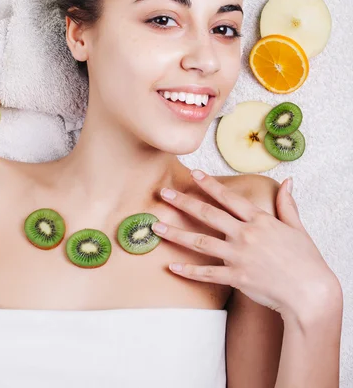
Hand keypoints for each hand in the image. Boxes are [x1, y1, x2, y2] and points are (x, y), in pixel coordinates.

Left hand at [151, 170, 340, 324]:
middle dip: (183, 202)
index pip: (229, 197)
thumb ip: (287, 204)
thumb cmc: (306, 260)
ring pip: (200, 242)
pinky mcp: (236, 277)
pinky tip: (172, 266)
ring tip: (156, 228)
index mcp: (259, 220)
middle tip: (164, 194)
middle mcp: (245, 234)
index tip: (193, 174)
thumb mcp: (297, 228)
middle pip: (208, 214)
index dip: (209, 184)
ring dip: (176, 234)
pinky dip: (189, 271)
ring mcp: (238, 256)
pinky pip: (207, 273)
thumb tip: (288, 181)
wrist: (310, 293)